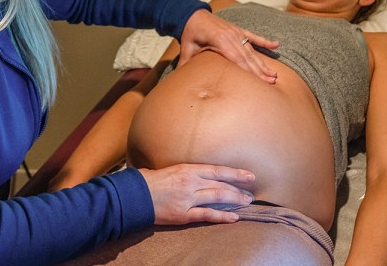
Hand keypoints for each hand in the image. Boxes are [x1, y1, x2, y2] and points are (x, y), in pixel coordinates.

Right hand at [139, 164, 255, 224]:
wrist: (135, 195)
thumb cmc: (149, 181)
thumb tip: (199, 175)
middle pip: (221, 184)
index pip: (217, 170)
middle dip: (238, 188)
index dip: (235, 173)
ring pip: (218, 197)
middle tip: (252, 191)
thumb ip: (186, 172)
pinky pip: (207, 215)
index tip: (249, 175)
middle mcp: (190, 182)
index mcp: (187, 169)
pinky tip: (234, 218)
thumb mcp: (169, 169)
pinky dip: (222, 216)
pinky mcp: (184, 215)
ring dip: (235, 200)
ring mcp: (188, 199)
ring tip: (247, 202)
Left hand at [178, 9, 278, 82]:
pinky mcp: (238, 30)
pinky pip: (254, 37)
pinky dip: (265, 41)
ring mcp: (236, 33)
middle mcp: (231, 36)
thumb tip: (181, 80)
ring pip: (252, 51)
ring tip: (274, 75)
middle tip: (272, 83)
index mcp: (220, 41)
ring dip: (263, 63)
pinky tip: (276, 45)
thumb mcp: (186, 49)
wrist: (192, 15)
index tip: (259, 83)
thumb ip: (186, 64)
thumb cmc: (190, 34)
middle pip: (248, 57)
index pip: (237, 60)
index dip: (249, 72)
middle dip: (260, 71)